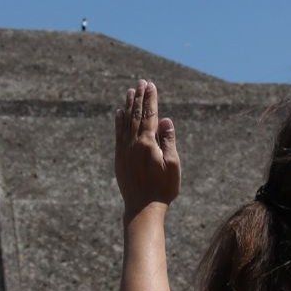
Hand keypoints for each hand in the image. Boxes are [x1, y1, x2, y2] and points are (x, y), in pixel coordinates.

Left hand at [114, 78, 180, 210]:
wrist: (143, 208)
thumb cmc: (163, 189)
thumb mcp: (172, 165)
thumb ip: (169, 141)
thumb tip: (165, 119)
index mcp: (148, 144)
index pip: (150, 115)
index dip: (151, 99)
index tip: (151, 85)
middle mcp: (133, 144)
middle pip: (137, 115)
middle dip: (139, 97)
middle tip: (141, 82)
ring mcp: (124, 150)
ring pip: (126, 122)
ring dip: (129, 106)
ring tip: (130, 91)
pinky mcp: (119, 158)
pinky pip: (118, 134)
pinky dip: (119, 121)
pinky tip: (119, 112)